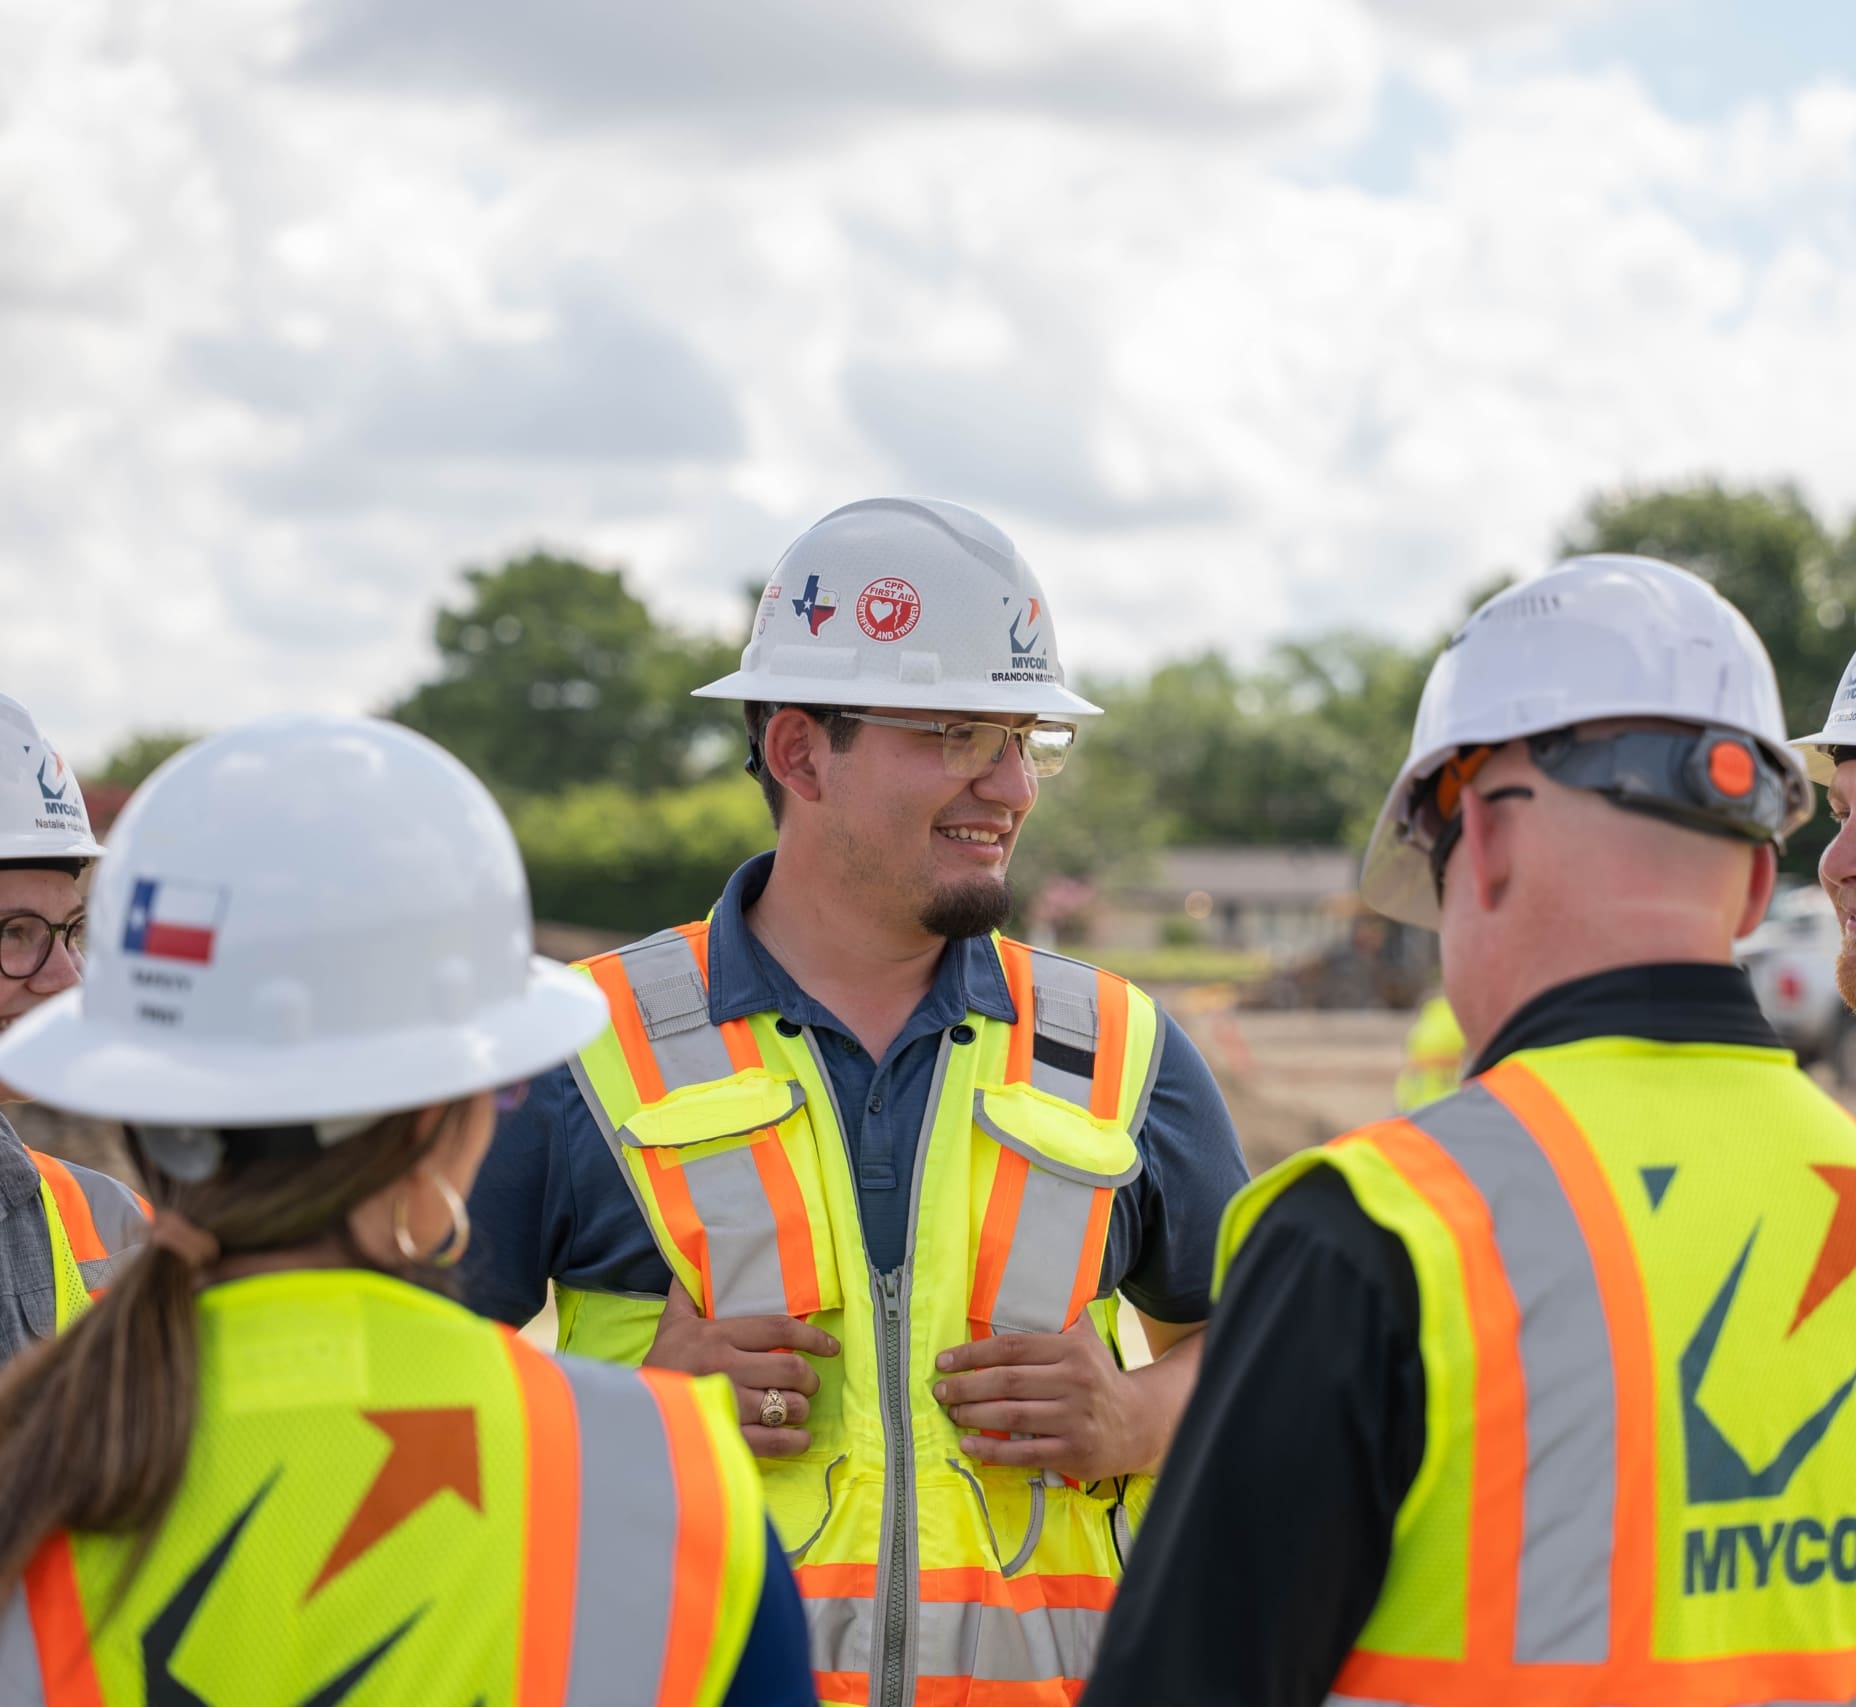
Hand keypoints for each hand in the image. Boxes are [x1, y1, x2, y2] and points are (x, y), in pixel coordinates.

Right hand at [643, 1277, 838, 1458]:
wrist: (630, 1415)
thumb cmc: (658, 1367)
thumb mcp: (671, 1325)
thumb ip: (687, 1295)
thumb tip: (692, 1264)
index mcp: (717, 1336)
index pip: (779, 1329)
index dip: (813, 1337)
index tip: (830, 1346)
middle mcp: (726, 1367)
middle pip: (791, 1368)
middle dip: (809, 1378)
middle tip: (808, 1382)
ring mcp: (727, 1405)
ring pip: (788, 1405)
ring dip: (801, 1409)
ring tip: (797, 1409)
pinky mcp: (727, 1438)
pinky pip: (775, 1440)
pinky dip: (795, 1440)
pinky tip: (798, 1438)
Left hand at [931, 1313, 1155, 1482]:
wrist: (1137, 1423)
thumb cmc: (1097, 1377)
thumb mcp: (1086, 1340)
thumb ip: (1061, 1316)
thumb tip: (1037, 1283)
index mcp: (1072, 1350)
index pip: (1012, 1348)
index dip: (973, 1354)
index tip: (945, 1361)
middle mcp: (1075, 1382)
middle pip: (1007, 1382)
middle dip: (966, 1386)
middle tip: (941, 1391)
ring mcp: (1074, 1419)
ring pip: (1012, 1416)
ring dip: (974, 1415)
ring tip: (952, 1413)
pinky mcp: (1073, 1452)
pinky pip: (1024, 1452)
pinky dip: (992, 1450)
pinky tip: (970, 1444)